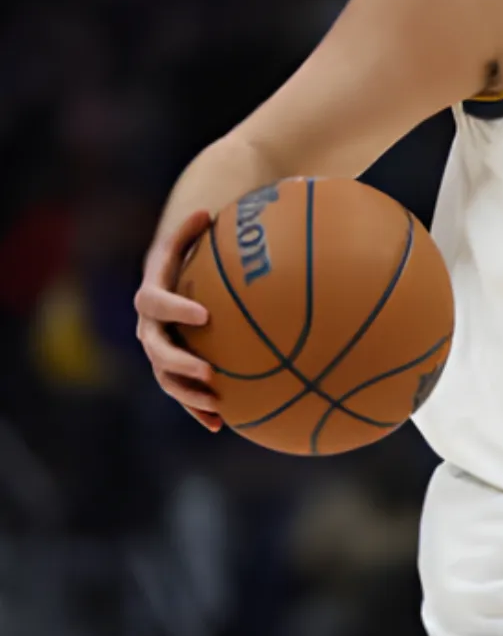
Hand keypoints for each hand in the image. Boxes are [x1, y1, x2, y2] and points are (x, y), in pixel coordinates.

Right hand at [134, 209, 221, 431]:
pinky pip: (182, 394)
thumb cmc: (186, 257)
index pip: (155, 301)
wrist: (171, 285)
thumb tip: (206, 211)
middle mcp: (147, 327)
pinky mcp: (171, 371)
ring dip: (188, 394)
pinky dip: (198, 410)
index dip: (175, 308)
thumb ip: (191, 231)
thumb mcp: (186, 242)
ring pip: (165, 378)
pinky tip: (222, 425)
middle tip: (209, 371)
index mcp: (151, 295)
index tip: (204, 314)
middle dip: (180, 363)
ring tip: (216, 403)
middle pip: (155, 349)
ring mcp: (157, 352)